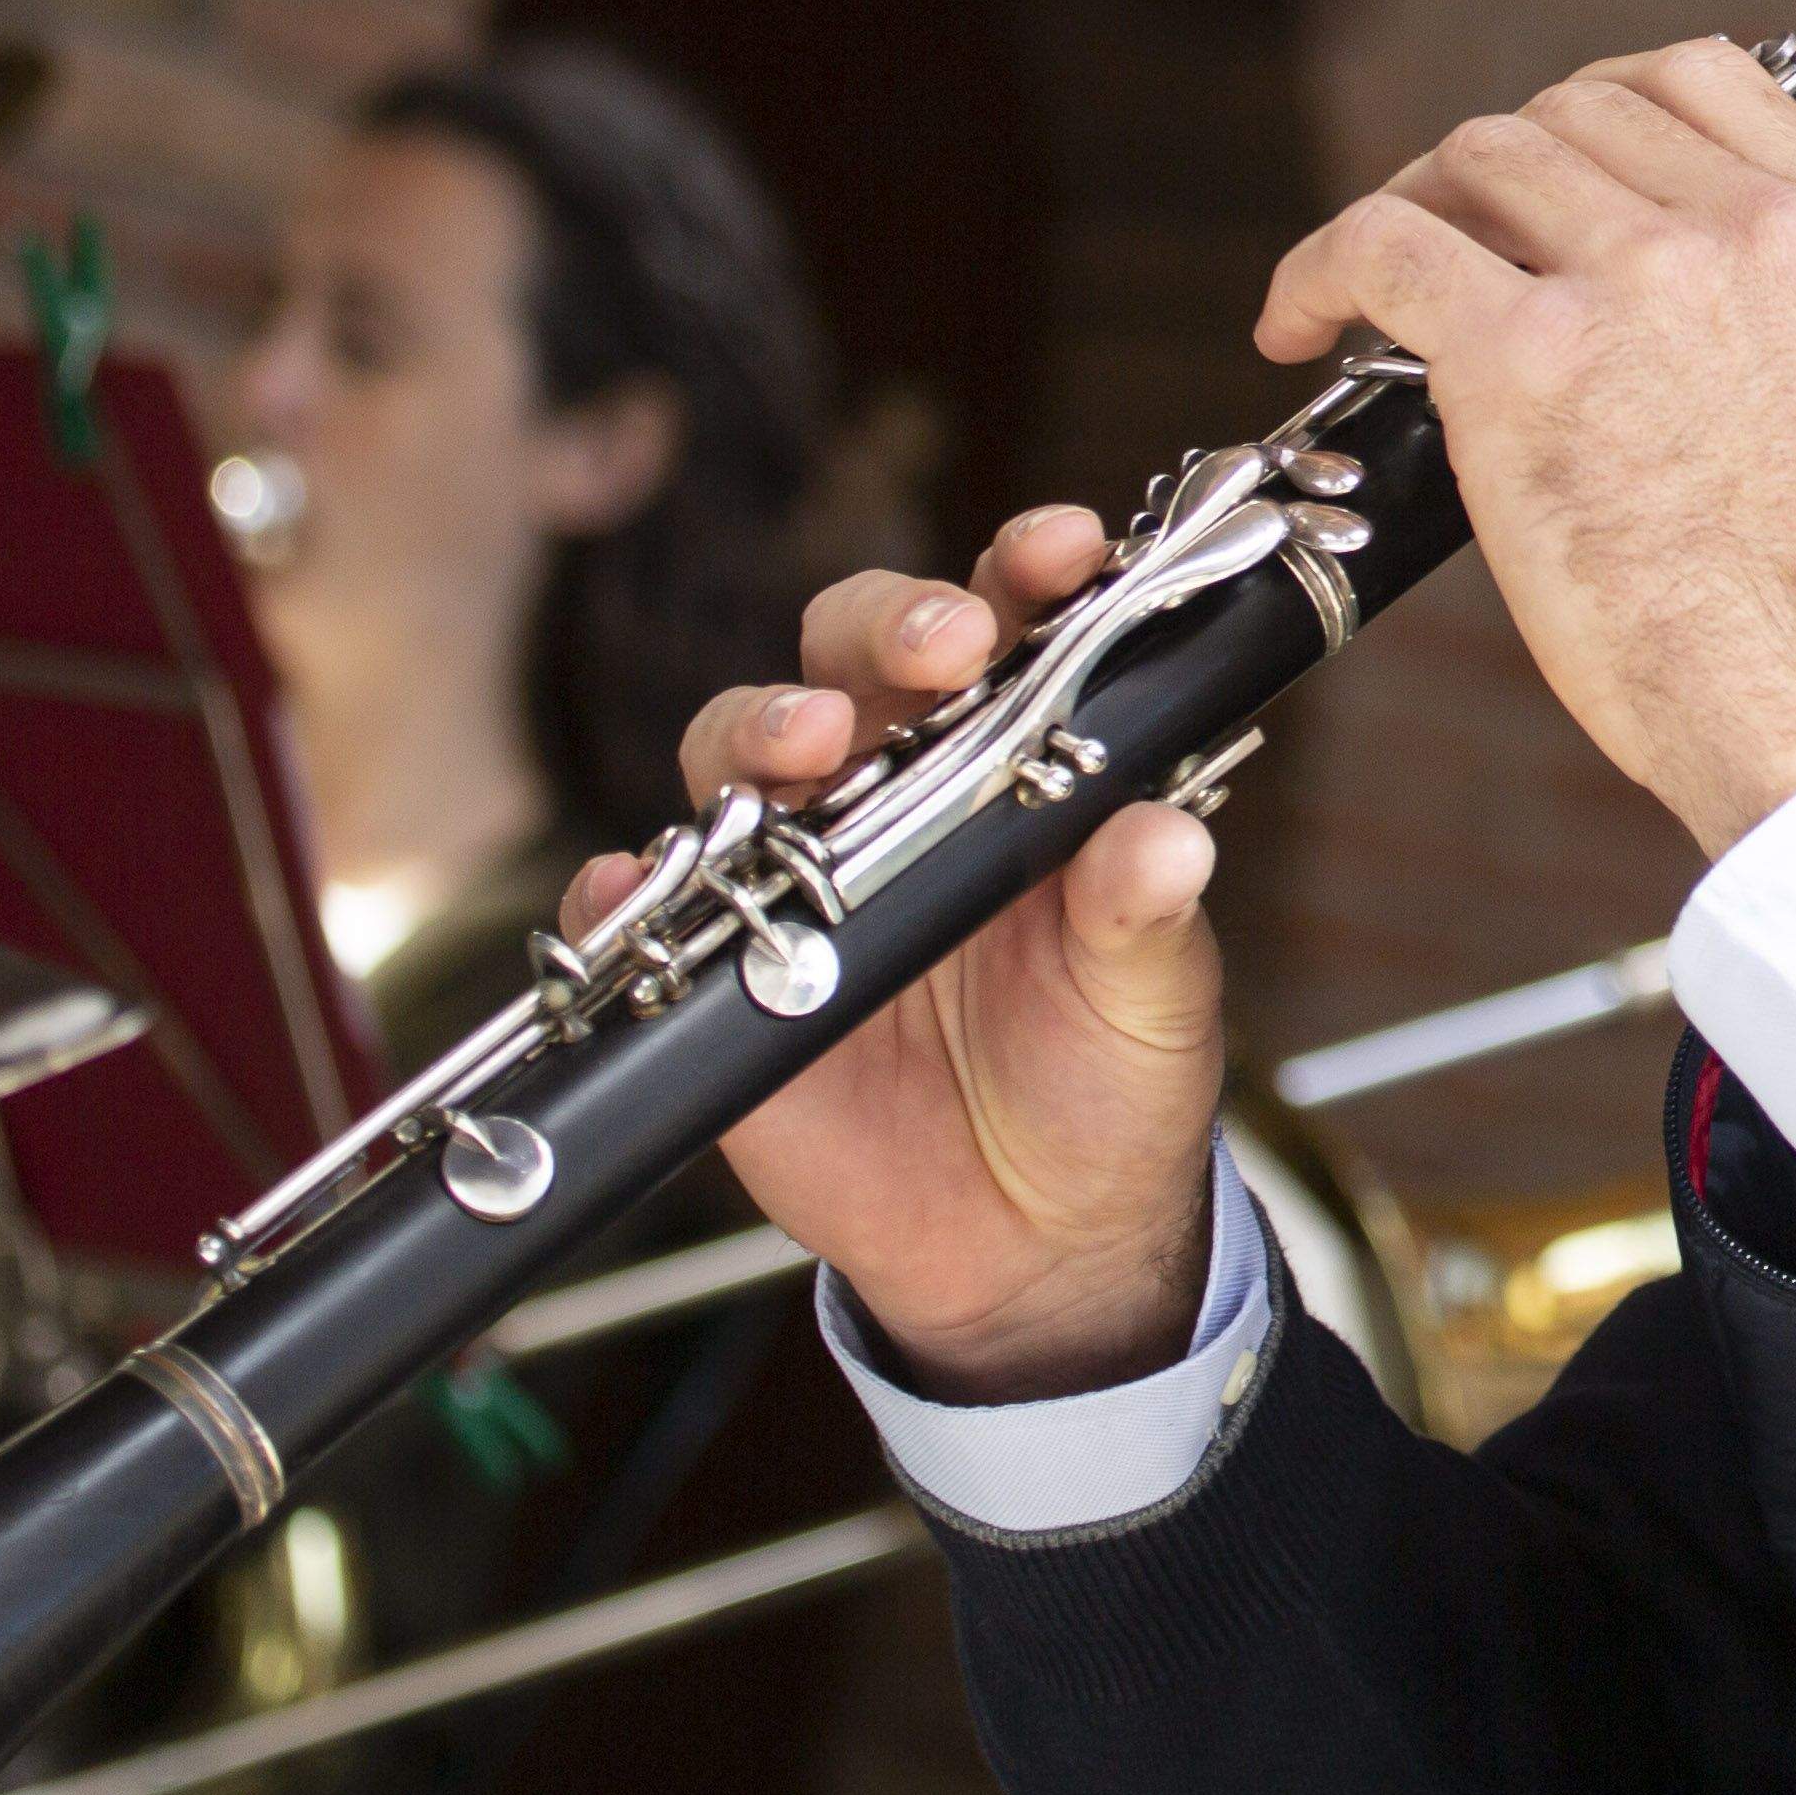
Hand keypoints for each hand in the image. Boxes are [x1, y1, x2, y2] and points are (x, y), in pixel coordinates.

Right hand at [615, 511, 1226, 1400]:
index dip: (1027, 569)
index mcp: (1021, 762)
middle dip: (885, 625)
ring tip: (804, 750)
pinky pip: (643, 907)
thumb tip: (1169, 838)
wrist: (1032, 1244)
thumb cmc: (1107, 1081)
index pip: (1015, 626)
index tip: (1060, 550)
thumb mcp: (1151, 999)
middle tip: (936, 649)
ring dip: (759, 727)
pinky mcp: (719, 966)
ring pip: (740, 751)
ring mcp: (800, 869)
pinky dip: (626, 886)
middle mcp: (901, 787)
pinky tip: (639, 885)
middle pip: (857, 656)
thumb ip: (1147, 914)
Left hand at [1256, 43, 1795, 857]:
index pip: (1698, 78)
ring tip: (1369, 290)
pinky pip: (1383, 247)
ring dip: (1413, 210)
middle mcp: (1749, 229)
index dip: (1597, 110)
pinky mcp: (1526, 356)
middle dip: (1494, 174)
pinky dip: (1320, 270)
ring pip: (1477, 158)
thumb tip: (1744, 326)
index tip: (1553, 174)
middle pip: (1571, 112)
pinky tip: (1299, 324)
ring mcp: (1637, 279)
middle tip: (1449, 247)